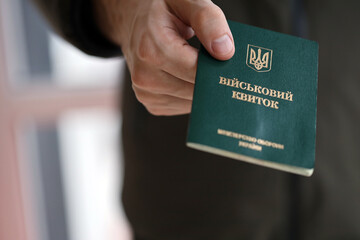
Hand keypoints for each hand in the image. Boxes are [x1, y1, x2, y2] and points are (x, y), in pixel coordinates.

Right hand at [94, 0, 234, 115]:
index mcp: (151, 50)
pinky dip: (191, 94)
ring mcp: (146, 93)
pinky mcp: (151, 104)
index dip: (217, 67)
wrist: (135, 23)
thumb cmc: (162, 10)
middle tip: (218, 62)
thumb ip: (208, 20)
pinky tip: (188, 77)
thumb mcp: (184, 1)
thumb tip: (225, 52)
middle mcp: (144, 76)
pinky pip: (183, 106)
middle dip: (212, 79)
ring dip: (202, 88)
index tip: (228, 59)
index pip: (197, 72)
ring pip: (192, 102)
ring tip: (198, 66)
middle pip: (196, 90)